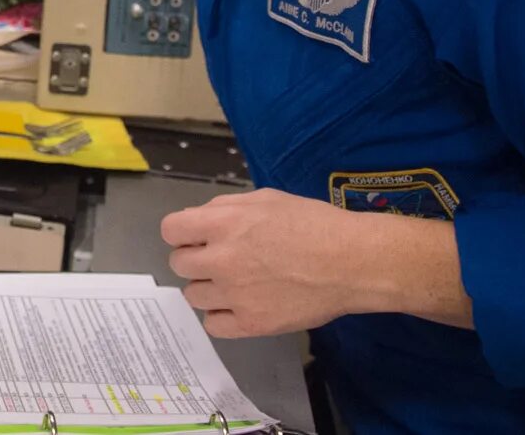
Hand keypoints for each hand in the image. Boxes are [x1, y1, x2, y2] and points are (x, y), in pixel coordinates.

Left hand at [161, 188, 377, 337]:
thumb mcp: (265, 199)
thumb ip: (224, 208)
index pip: (170, 230)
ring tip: (234, 283)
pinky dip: (221, 316)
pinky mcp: (252, 324)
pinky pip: (213, 325)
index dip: (181, 232)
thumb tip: (195, 219)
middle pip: (179, 264)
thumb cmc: (314, 223)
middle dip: (195, 258)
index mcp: (223, 223)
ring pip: (193, 295)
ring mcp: (235, 295)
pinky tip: (240, 305)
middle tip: (220, 259)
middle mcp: (222, 259)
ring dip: (208, 287)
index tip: (195, 236)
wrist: (353, 262)